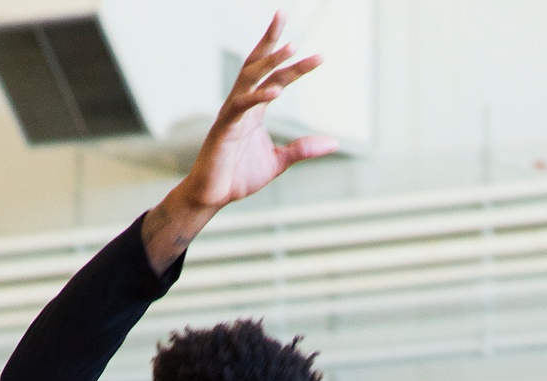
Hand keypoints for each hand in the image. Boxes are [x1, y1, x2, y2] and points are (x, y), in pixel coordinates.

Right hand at [182, 11, 337, 210]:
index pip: (275, 77)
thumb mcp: (278, 162)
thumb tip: (334, 143)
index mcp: (255, 109)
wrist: (212, 196)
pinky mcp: (224, 128)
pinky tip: (276, 90)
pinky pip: (241, 106)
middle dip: (272, 40)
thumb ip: (303, 150)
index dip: (296, 65)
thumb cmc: (239, 177)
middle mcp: (242, 103)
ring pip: (250, 77)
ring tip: (291, 47)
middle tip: (285, 14)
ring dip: (270, 61)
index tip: (320, 56)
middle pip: (258, 64)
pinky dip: (257, 97)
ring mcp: (231, 113)